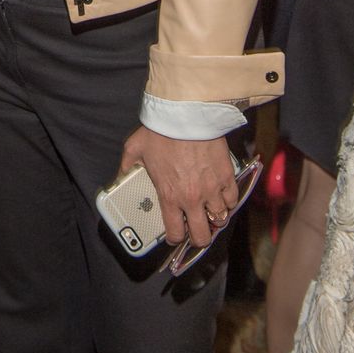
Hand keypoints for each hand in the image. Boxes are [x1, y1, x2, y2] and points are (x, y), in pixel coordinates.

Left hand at [119, 127, 237, 249]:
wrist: (186, 113)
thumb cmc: (161, 130)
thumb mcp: (136, 148)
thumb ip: (127, 165)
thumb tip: (120, 174)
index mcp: (170, 196)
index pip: (175, 233)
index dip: (174, 238)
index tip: (174, 235)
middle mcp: (193, 198)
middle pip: (202, 236)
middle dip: (198, 237)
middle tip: (195, 230)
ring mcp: (212, 188)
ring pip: (220, 219)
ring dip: (215, 218)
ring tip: (210, 212)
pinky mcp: (226, 176)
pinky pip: (232, 199)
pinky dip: (228, 200)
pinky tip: (222, 196)